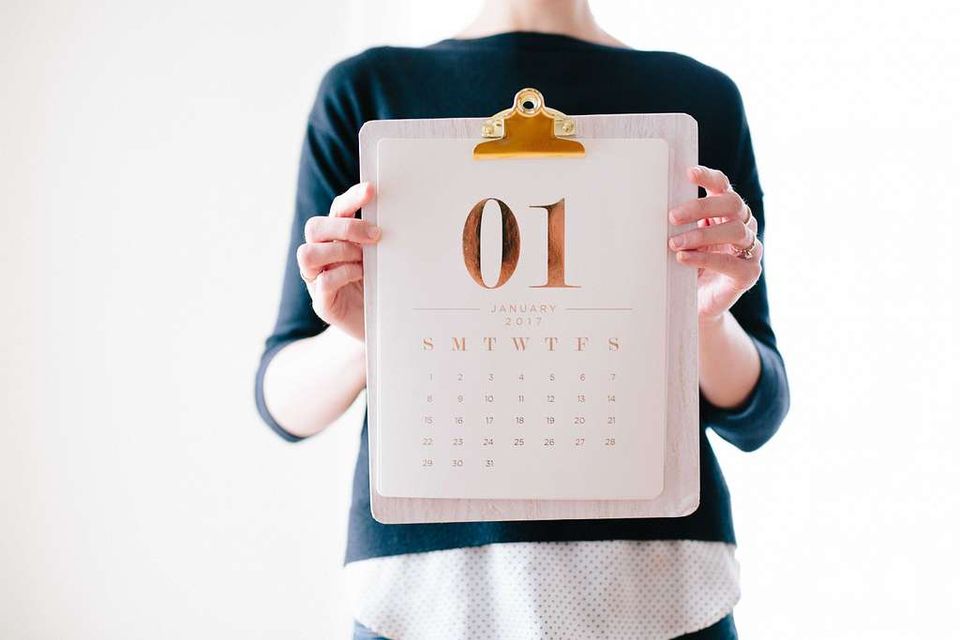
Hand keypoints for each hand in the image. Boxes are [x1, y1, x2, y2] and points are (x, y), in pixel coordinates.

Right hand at [297, 182, 379, 340]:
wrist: (381, 329)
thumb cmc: (381, 289)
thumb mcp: (383, 261)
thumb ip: (380, 241)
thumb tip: (398, 218)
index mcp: (336, 240)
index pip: (337, 210)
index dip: (351, 199)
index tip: (372, 190)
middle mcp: (321, 256)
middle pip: (315, 227)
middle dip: (345, 227)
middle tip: (376, 235)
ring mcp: (317, 279)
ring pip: (307, 253)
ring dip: (339, 251)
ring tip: (364, 260)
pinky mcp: (322, 303)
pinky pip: (322, 282)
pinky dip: (342, 274)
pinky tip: (361, 276)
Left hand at [668, 165, 762, 325]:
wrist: (695, 305)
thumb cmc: (686, 267)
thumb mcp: (680, 240)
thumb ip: (676, 224)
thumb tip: (649, 206)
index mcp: (726, 212)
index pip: (723, 186)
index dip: (709, 177)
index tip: (688, 173)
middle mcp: (743, 226)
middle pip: (733, 203)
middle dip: (701, 207)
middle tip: (672, 217)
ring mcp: (750, 250)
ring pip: (735, 231)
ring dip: (701, 235)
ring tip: (674, 243)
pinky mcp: (748, 274)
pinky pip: (732, 263)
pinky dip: (706, 259)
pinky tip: (684, 259)